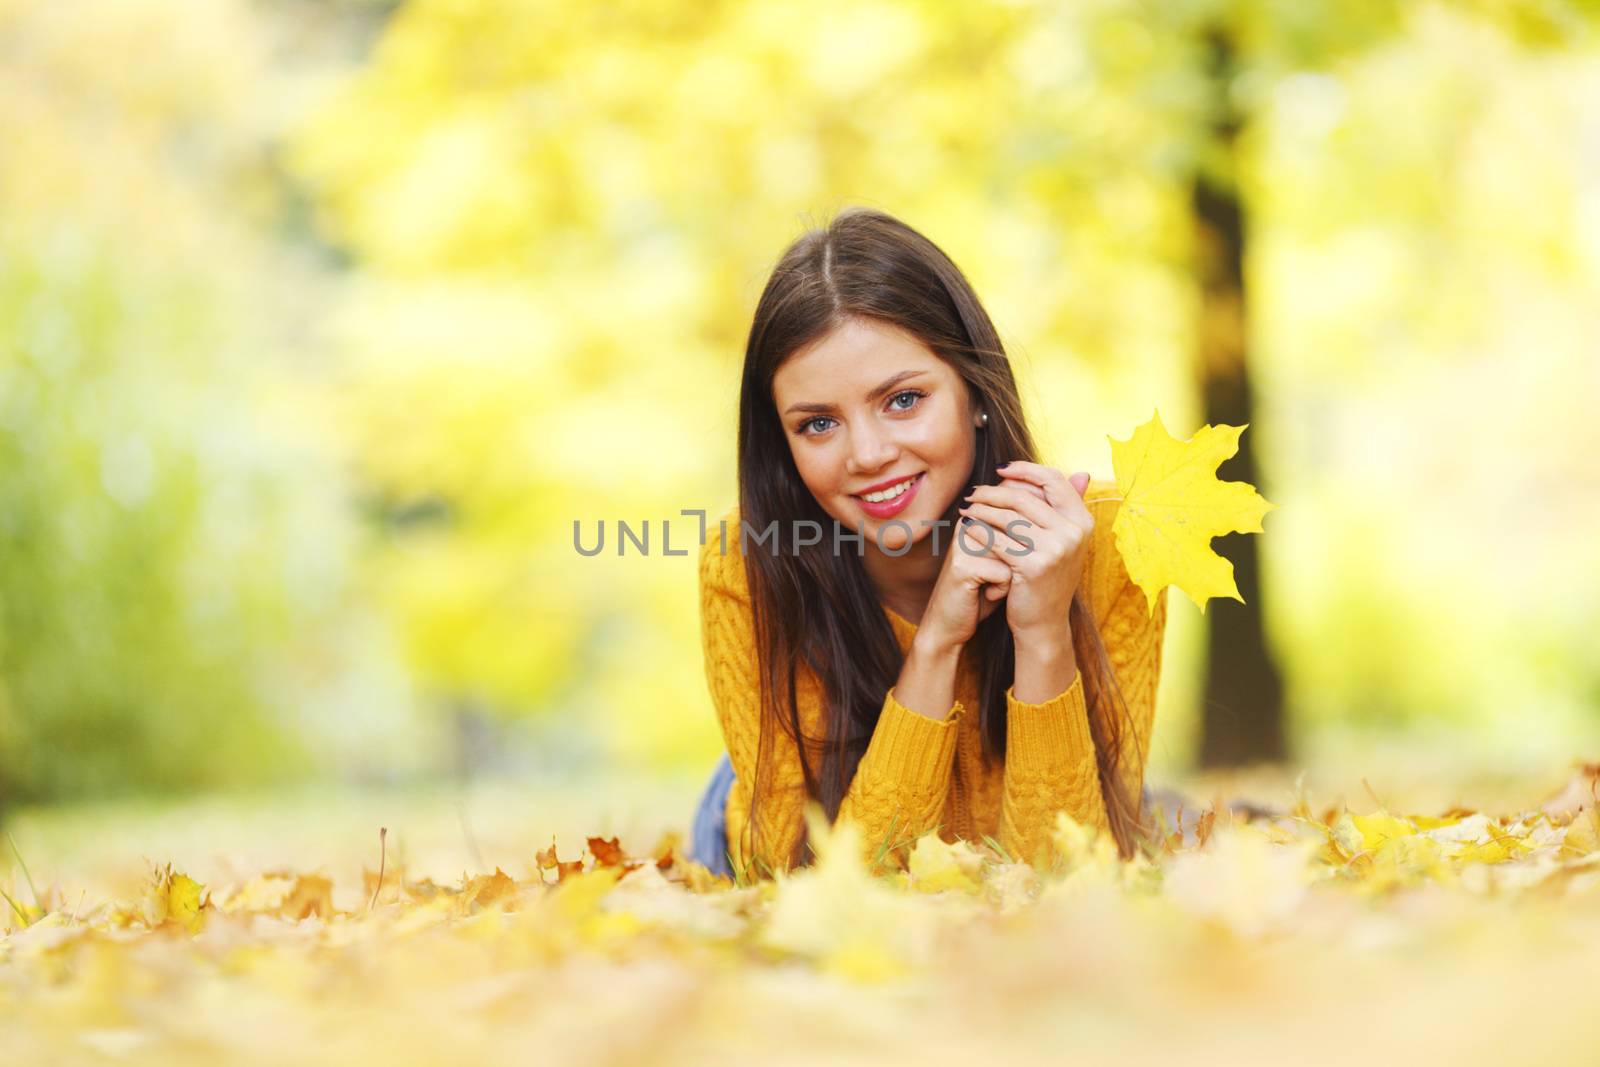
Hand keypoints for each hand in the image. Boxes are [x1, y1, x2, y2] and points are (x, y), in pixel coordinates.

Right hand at [911, 510, 1016, 655]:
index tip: (999, 566)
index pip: (1019, 522)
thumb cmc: (981, 593)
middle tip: (995, 578)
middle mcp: (967, 525)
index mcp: (976, 518)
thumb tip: (1046, 524)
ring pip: (1015, 554)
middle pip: (1018, 537)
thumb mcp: (1003, 560)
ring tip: (991, 585)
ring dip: (1011, 575)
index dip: (1020, 550)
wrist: (949, 624)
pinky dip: (1002, 589)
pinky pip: (1005, 573)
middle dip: (1017, 562)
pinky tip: (986, 594)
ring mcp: (963, 543)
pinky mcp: (963, 565)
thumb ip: (1017, 539)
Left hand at [957, 464, 1093, 650]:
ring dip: (981, 509)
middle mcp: (1073, 533)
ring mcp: (1055, 549)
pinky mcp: (1032, 566)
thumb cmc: (1048, 577)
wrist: (1043, 621)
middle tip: (973, 492)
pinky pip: (997, 539)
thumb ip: (1068, 508)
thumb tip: (1082, 472)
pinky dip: (978, 531)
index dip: (1026, 469)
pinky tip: (967, 528)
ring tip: (967, 508)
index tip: (1001, 469)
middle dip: (993, 492)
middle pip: (1024, 497)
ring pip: (1007, 517)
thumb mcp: (1065, 541)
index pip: (1054, 480)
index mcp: (1083, 521)